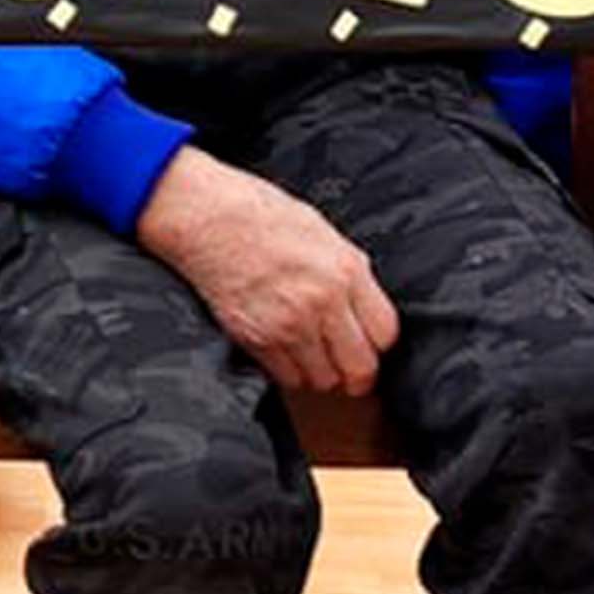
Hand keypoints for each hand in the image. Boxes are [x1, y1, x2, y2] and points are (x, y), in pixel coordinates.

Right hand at [135, 149, 399, 395]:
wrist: (207, 216)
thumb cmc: (260, 214)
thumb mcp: (322, 232)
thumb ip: (348, 271)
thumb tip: (363, 303)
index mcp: (345, 270)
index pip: (385, 333)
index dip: (378, 344)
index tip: (369, 344)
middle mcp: (322, 302)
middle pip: (360, 367)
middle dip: (358, 374)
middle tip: (350, 371)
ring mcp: (289, 324)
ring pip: (323, 379)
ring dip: (322, 374)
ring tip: (313, 357)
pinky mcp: (257, 339)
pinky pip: (287, 377)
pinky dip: (290, 373)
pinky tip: (286, 353)